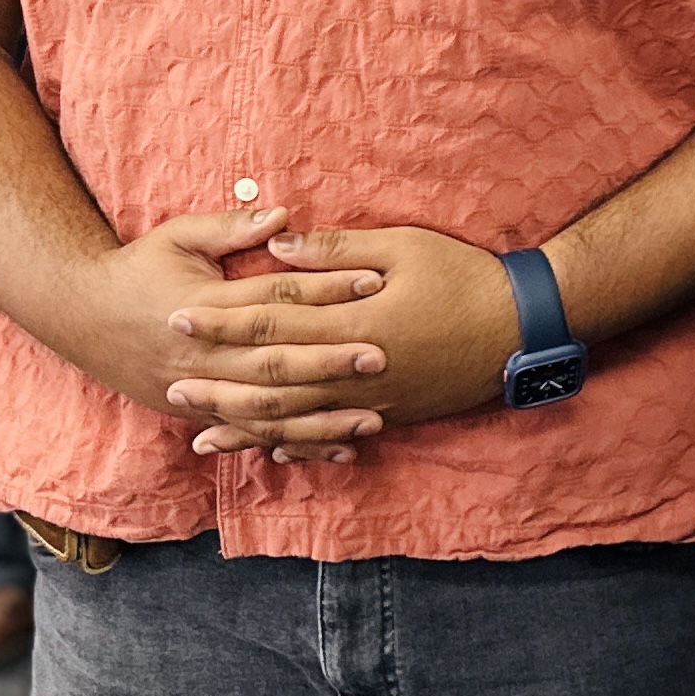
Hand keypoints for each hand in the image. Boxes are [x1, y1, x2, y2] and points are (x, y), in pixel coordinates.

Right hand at [35, 205, 375, 456]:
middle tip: (384, 355)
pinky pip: (254, 434)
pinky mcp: (200, 414)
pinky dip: (297, 444)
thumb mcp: (177, 236)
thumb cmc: (138, 268)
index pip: (274, 298)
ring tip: (375, 417)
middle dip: (330, 360)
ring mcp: (199, 391)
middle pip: (275, 361)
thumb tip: (283, 215)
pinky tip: (340, 449)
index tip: (373, 281)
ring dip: (322, 417)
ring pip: (267, 410)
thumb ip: (230, 227)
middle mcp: (201, 355)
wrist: (80, 315)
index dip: (324, 289)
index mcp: (203, 305)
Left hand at [162, 224, 520, 457]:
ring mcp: (372, 401)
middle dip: (218, 384)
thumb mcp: (404, 246)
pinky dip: (295, 445)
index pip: (271, 325)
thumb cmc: (464, 277)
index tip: (178, 316)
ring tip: (201, 431)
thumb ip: (338, 248)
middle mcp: (355, 371)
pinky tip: (266, 451)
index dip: (221, 322)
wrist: (523, 326)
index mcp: (353, 323)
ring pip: (296, 421)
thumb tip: (280, 244)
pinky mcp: (391, 416)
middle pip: (271, 383)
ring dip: (245, 426)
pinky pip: (331, 437)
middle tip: (171, 384)